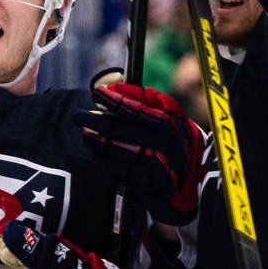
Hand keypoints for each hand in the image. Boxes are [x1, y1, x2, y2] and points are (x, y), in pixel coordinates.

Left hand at [79, 71, 204, 225]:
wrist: (189, 176)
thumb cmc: (174, 139)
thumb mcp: (170, 115)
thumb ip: (146, 99)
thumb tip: (117, 86)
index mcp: (168, 123)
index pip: (136, 109)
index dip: (114, 101)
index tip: (97, 94)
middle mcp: (161, 143)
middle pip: (121, 129)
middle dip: (96, 121)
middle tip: (78, 116)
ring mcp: (153, 164)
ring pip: (116, 150)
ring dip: (96, 142)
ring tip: (86, 135)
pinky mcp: (145, 182)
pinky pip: (117, 170)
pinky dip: (103, 161)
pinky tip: (95, 154)